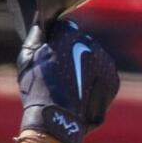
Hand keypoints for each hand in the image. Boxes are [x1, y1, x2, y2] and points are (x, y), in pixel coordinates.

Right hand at [18, 19, 119, 142]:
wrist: (59, 117)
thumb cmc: (38, 87)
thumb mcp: (27, 58)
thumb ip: (36, 38)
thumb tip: (40, 25)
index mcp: (70, 33)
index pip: (66, 28)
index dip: (58, 39)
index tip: (51, 51)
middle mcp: (92, 44)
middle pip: (82, 43)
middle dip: (73, 53)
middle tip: (59, 71)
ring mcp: (105, 62)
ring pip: (95, 59)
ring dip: (86, 66)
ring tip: (70, 84)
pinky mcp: (114, 80)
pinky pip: (103, 75)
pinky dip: (95, 81)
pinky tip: (81, 92)